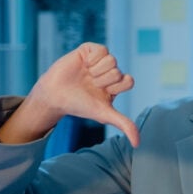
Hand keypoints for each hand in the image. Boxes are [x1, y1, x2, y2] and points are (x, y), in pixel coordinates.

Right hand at [0, 43, 139, 146]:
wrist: (55, 95)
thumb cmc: (79, 105)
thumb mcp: (104, 114)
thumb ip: (124, 124)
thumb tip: (137, 144)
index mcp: (115, 85)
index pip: (129, 81)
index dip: (115, 87)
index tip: (103, 92)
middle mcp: (109, 72)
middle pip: (118, 71)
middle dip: (103, 80)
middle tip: (90, 84)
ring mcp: (99, 61)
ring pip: (112, 60)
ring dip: (97, 71)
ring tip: (86, 75)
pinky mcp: (89, 50)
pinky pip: (102, 49)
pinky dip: (93, 59)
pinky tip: (84, 64)